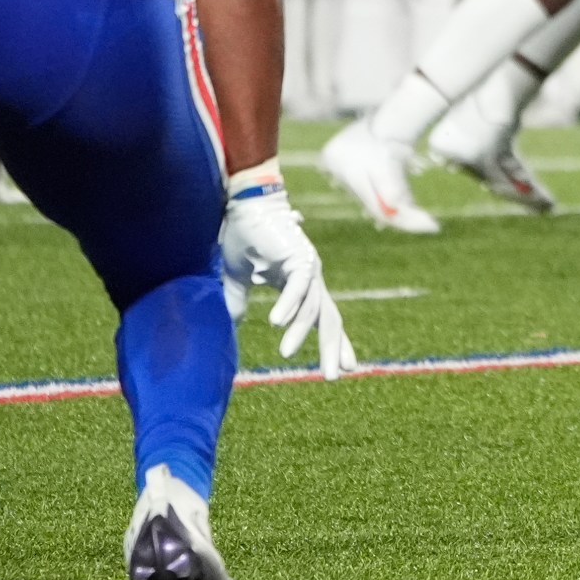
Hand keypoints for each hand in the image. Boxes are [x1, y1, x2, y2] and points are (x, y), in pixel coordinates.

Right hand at [219, 170, 355, 378]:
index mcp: (302, 285)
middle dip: (333, 348)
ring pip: (313, 307)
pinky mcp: (298, 256)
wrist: (245, 204)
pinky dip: (289, 305)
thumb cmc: (245, 237)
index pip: (325, 318)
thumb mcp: (238, 278)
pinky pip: (297, 286)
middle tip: (336, 375)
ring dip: (302, 331)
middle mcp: (312, 278)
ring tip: (287, 354)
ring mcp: (308, 267)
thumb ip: (238, 301)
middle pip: (329, 319)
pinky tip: (278, 324)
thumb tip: (233, 323)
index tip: (346, 367)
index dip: (335, 342)